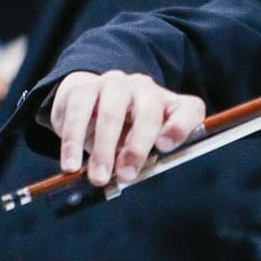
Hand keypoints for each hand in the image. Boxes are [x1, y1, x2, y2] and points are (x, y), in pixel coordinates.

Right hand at [49, 70, 204, 186]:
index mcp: (167, 104)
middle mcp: (145, 88)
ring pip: (112, 111)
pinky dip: (73, 141)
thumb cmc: (121, 131)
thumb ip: (140, 159)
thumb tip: (126, 176)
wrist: (84, 102)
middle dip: (137, 147)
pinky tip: (71, 165)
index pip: (190, 109)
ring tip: (98, 177)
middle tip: (126, 176)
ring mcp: (115, 83)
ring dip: (104, 147)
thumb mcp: (137, 145)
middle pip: (149, 111)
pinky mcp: (84, 86)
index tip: (165, 147)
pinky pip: (79, 111)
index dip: (182, 127)